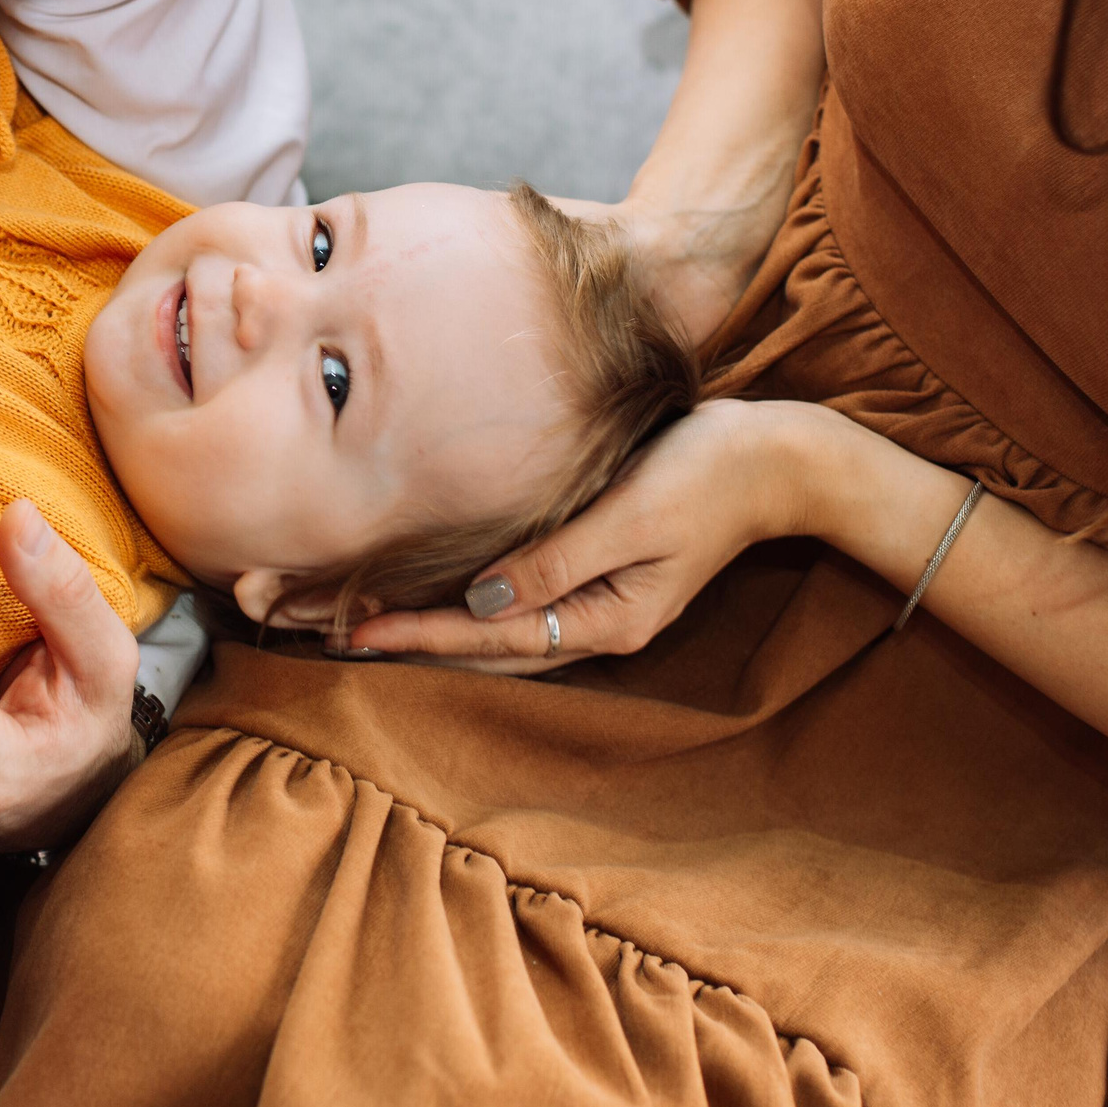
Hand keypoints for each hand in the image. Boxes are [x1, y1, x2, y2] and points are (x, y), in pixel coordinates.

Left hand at [348, 398, 829, 668]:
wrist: (777, 459)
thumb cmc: (707, 473)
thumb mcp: (632, 514)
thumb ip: (557, 558)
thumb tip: (481, 600)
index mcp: (608, 620)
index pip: (491, 635)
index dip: (419, 633)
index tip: (353, 633)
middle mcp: (598, 624)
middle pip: (486, 647)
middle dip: (410, 642)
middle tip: (329, 635)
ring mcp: (597, 602)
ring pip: (497, 631)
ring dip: (431, 627)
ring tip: (359, 622)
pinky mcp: (595, 571)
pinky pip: (518, 601)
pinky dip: (468, 604)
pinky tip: (429, 594)